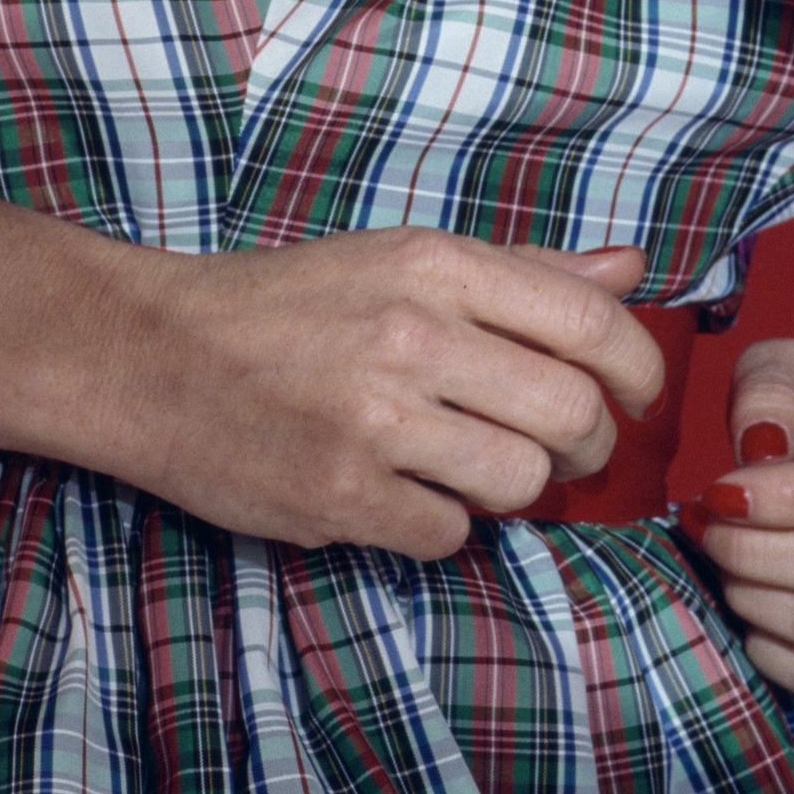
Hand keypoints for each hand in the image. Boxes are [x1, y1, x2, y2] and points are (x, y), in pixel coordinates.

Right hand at [104, 230, 670, 555]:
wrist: (153, 355)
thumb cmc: (290, 305)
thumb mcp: (404, 258)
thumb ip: (522, 272)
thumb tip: (631, 271)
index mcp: (438, 266)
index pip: (592, 323)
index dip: (640, 370)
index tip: (640, 394)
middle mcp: (413, 336)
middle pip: (571, 413)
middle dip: (591, 445)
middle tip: (569, 450)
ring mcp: (373, 421)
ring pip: (521, 482)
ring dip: (520, 490)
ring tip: (483, 469)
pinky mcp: (336, 496)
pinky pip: (448, 534)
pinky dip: (445, 525)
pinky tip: (411, 495)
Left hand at [690, 338, 793, 698]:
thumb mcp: (785, 367)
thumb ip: (770, 391)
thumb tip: (761, 452)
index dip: (779, 499)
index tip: (716, 494)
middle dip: (754, 554)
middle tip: (708, 531)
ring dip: (758, 603)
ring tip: (726, 565)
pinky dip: (776, 658)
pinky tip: (750, 615)